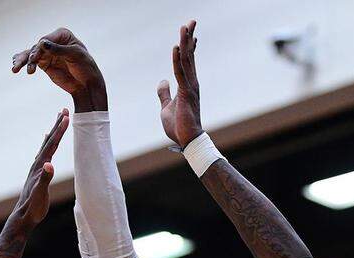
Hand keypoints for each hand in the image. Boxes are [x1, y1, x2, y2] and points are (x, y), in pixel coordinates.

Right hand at [13, 28, 106, 111]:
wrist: (87, 84)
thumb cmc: (85, 66)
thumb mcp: (75, 56)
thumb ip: (59, 50)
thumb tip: (42, 44)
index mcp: (62, 35)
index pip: (46, 40)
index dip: (39, 49)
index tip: (35, 58)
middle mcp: (53, 42)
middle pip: (37, 47)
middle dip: (29, 57)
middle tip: (25, 66)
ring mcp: (47, 53)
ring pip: (31, 54)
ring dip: (22, 61)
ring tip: (15, 69)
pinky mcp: (44, 64)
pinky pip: (31, 62)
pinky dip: (23, 63)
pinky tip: (15, 66)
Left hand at [14, 109, 69, 230]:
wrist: (24, 216)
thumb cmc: (33, 207)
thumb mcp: (41, 194)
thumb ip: (45, 179)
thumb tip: (50, 164)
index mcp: (40, 166)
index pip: (52, 144)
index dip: (60, 130)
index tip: (67, 116)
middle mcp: (38, 163)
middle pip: (49, 140)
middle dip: (58, 125)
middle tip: (65, 110)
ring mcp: (37, 167)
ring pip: (47, 145)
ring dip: (54, 132)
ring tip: (59, 120)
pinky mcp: (38, 172)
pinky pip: (44, 152)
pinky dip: (47, 144)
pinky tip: (46, 141)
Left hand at [157, 20, 203, 147]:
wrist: (187, 139)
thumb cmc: (179, 125)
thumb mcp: (166, 107)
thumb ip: (163, 93)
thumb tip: (162, 81)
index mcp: (188, 85)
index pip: (188, 62)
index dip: (189, 47)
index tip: (191, 33)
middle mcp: (192, 83)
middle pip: (189, 56)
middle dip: (189, 38)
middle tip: (191, 21)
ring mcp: (190, 87)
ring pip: (186, 60)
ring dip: (185, 43)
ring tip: (185, 27)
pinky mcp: (186, 93)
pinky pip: (181, 72)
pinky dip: (178, 59)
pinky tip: (176, 47)